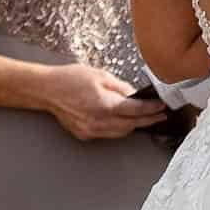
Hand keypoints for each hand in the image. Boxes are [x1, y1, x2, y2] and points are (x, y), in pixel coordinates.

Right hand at [36, 65, 168, 141]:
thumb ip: (121, 87)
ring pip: (120, 132)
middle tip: (160, 115)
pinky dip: (117, 128)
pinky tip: (122, 120)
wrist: (46, 90)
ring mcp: (90, 131)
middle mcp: (99, 121)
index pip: (136, 110)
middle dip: (148, 120)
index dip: (152, 109)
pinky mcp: (84, 134)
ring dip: (133, 125)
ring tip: (144, 118)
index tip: (162, 107)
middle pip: (131, 125)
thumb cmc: (70, 79)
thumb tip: (136, 95)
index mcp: (105, 105)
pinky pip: (107, 134)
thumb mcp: (101, 75)